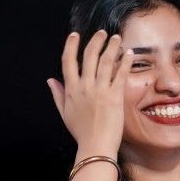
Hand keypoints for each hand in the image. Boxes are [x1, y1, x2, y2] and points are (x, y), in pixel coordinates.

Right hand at [46, 29, 135, 153]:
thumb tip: (50, 80)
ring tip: (116, 38)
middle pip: (89, 56)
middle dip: (96, 41)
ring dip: (111, 46)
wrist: (95, 147)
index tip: (75, 35)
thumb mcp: (65, 113)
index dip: (71, 46)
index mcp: (71, 90)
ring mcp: (100, 91)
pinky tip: (129, 54)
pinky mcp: (114, 97)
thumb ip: (58, 95)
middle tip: (103, 33)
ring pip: (105, 61)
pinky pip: (120, 74)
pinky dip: (125, 62)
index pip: (68, 61)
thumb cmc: (81, 132)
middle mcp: (84, 87)